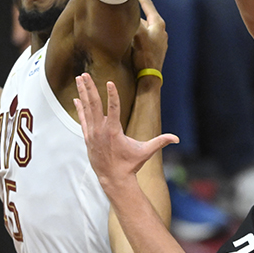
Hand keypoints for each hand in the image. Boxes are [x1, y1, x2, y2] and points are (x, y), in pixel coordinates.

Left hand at [74, 72, 177, 188]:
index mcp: (114, 131)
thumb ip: (160, 142)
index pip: (114, 109)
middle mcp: (101, 130)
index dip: (113, 95)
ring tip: (79, 79)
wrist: (113, 179)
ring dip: (83, 93)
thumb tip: (177, 138)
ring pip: (86, 109)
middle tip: (85, 74)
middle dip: (90, 88)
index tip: (110, 82)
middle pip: (94, 104)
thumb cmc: (130, 164)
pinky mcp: (88, 137)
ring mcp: (92, 133)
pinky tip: (76, 99)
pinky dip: (80, 108)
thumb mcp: (146, 152)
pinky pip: (82, 119)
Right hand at [131, 0, 167, 72]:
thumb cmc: (144, 56)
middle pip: (145, 14)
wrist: (150, 77)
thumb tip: (126, 10)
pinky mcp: (155, 48)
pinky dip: (136, 30)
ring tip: (124, 15)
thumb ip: (133, 20)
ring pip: (144, 25)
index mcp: (158, 24)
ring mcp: (159, 40)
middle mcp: (161, 30)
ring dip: (135, 20)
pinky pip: (144, 34)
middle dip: (135, 7)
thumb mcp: (137, 34)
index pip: (147, 4)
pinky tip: (128, 33)